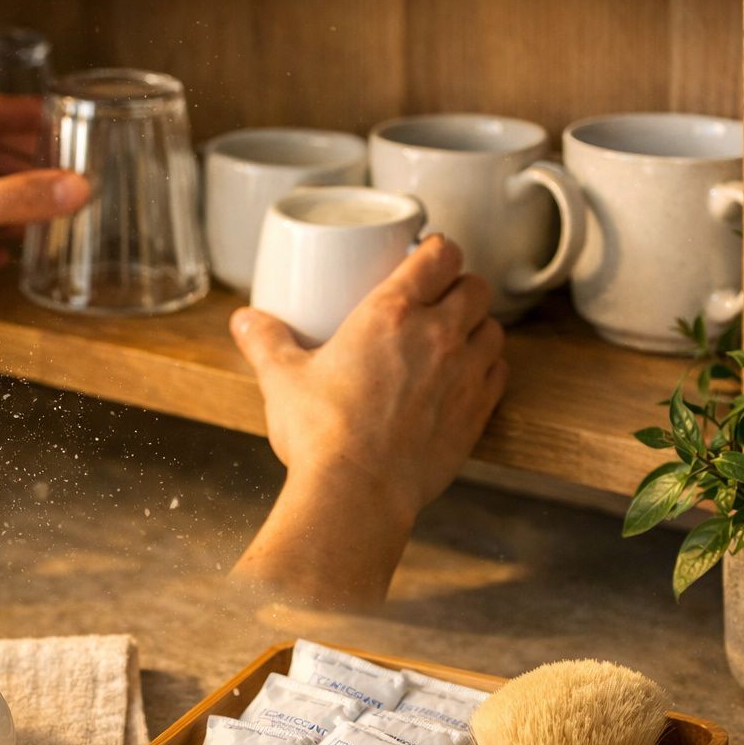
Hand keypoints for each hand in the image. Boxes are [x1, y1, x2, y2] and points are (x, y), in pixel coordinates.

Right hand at [228, 235, 505, 604]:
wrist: (357, 494)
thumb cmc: (321, 434)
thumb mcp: (282, 380)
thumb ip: (266, 342)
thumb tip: (245, 320)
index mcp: (391, 314)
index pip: (439, 255)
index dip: (437, 250)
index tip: (426, 256)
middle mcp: (437, 336)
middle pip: (475, 287)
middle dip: (460, 286)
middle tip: (437, 300)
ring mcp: (464, 374)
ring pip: (494, 329)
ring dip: (477, 328)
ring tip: (454, 340)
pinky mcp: (476, 413)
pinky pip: (498, 374)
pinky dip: (487, 369)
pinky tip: (463, 379)